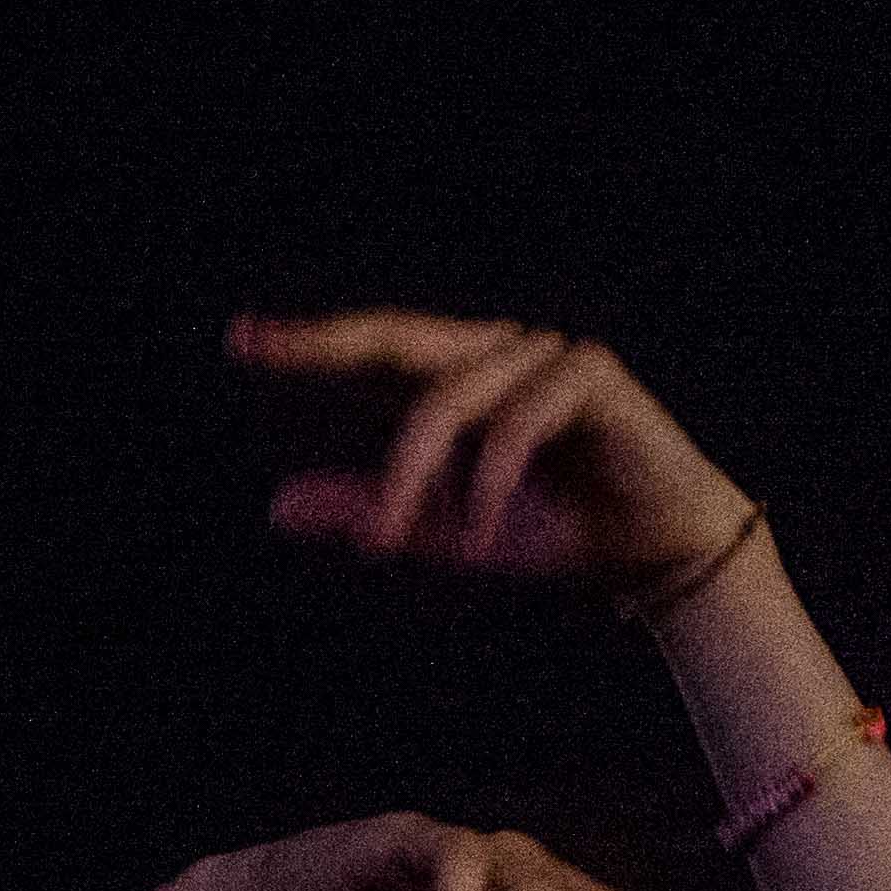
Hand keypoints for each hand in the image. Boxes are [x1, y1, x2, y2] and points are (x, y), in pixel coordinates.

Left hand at [231, 309, 756, 597]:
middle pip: (400, 343)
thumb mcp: (447, 532)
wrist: (652, 552)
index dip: (312, 341)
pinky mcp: (593, 375)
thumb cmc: (556, 530)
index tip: (239, 338)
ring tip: (406, 539)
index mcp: (463, 380)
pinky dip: (488, 484)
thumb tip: (276, 505)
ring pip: (447, 401)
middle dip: (326, 344)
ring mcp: (547, 357)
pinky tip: (482, 535)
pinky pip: (513, 425)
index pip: (377, 349)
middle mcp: (500, 353)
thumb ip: (373, 512)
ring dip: (417, 478)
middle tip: (258, 350)